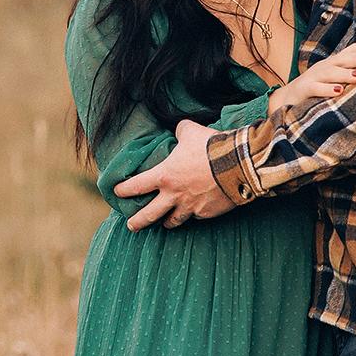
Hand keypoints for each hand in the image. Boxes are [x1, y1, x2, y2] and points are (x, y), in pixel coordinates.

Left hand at [113, 119, 236, 231]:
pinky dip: (193, 214)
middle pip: (149, 214)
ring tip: (164, 224)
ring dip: (167, 222)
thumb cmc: (212, 147)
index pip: (137, 186)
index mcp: (165, 176)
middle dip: (137, 221)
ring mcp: (191, 207)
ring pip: (174, 220)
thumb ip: (180, 131)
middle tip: (131, 225)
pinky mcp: (207, 212)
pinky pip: (196, 216)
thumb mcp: (191, 132)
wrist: (239, 165)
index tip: (117, 192)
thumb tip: (179, 130)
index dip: (124, 190)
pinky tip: (193, 213)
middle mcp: (174, 195)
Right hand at [269, 38, 355, 115]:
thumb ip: (348, 74)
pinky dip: (327, 89)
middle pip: (340, 60)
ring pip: (329, 73)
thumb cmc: (316, 89)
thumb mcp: (333, 79)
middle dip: (355, 58)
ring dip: (344, 74)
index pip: (347, 52)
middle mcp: (323, 67)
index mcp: (332, 64)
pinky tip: (339, 91)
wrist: (287, 99)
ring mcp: (313, 77)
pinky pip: (316, 88)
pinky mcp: (304, 90)